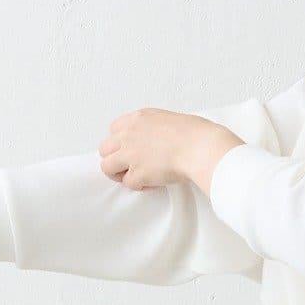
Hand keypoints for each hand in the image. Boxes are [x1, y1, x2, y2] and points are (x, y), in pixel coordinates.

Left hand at [98, 110, 239, 193]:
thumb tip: (157, 140)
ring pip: (107, 167)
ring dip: (119, 174)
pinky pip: (128, 184)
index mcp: (137, 118)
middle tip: (128, 167)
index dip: (121, 142)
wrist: (199, 147)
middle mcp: (129, 135)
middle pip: (104, 149)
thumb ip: (154, 128)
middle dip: (115, 159)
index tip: (131, 150)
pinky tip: (152, 183)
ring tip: (135, 177)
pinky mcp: (138, 174)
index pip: (114, 130)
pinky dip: (139, 186)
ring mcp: (131, 154)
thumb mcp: (168, 119)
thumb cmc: (194, 133)